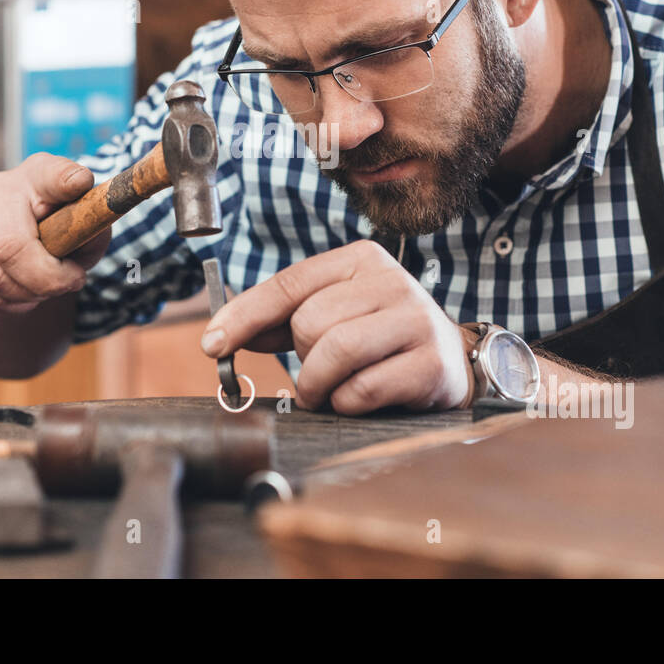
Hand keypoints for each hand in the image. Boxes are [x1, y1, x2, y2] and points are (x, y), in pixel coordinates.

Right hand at [0, 153, 110, 313]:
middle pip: (11, 247)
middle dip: (46, 280)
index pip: (53, 175)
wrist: (25, 229)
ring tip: (45, 287)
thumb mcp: (88, 223)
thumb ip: (93, 228)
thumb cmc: (63, 224)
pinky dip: (7, 302)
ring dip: (27, 295)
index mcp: (41, 174)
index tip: (79, 184)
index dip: (67, 181)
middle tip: (68, 282)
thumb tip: (84, 236)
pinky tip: (23, 292)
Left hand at [200, 239, 474, 413]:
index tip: (212, 344)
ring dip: (319, 385)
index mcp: (362, 259)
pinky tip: (360, 399)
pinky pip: (361, 390)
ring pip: (334, 354)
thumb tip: (222, 334)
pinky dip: (347, 404)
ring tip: (330, 390)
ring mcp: (416, 320)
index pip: (290, 284)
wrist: (451, 364)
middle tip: (320, 369)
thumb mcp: (335, 315)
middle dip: (302, 358)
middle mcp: (392, 281)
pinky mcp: (431, 364)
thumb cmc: (380, 339)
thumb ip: (281, 321)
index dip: (245, 316)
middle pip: (309, 323)